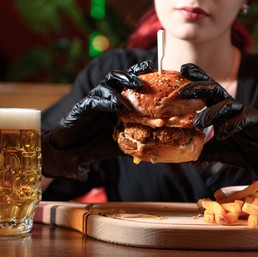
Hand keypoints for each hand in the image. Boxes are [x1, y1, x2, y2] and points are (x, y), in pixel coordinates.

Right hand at [42, 60, 154, 179]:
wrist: (71, 152)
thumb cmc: (95, 144)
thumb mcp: (120, 143)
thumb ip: (133, 140)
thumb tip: (153, 145)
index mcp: (115, 103)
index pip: (127, 85)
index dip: (139, 75)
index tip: (154, 71)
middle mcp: (104, 98)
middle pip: (117, 78)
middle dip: (130, 75)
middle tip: (143, 78)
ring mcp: (93, 101)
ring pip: (106, 85)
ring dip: (120, 87)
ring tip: (133, 92)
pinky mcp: (82, 108)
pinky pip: (94, 101)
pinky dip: (107, 102)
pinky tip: (117, 107)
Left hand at [179, 63, 257, 185]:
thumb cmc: (239, 149)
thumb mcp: (215, 150)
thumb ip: (200, 150)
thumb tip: (183, 158)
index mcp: (220, 109)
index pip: (207, 90)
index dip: (197, 77)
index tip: (181, 68)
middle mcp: (231, 107)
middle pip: (214, 89)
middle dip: (198, 87)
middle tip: (182, 92)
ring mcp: (245, 112)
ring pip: (227, 104)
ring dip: (211, 112)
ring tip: (198, 123)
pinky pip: (244, 118)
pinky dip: (232, 126)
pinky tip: (221, 136)